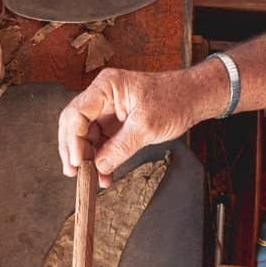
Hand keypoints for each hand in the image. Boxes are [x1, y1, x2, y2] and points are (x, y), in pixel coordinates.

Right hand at [57, 64, 224, 185]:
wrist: (193, 98)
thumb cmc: (173, 100)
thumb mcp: (146, 127)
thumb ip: (120, 148)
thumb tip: (99, 166)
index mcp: (106, 87)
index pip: (76, 113)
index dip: (72, 139)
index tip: (77, 162)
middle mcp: (102, 96)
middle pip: (75, 124)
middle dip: (74, 150)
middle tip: (75, 173)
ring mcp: (107, 110)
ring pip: (85, 136)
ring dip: (87, 158)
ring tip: (91, 179)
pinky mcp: (114, 122)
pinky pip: (100, 141)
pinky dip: (100, 158)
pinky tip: (103, 174)